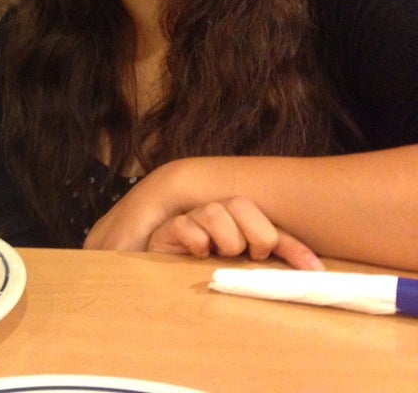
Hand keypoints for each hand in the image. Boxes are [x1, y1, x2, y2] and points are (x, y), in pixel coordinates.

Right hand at [145, 197, 323, 270]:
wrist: (167, 278)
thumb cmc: (209, 269)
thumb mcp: (246, 264)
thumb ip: (276, 258)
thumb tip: (316, 270)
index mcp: (239, 222)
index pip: (270, 224)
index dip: (291, 244)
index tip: (313, 269)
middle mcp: (217, 214)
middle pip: (240, 205)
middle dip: (253, 234)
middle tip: (248, 254)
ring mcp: (192, 218)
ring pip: (214, 212)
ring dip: (224, 239)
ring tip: (218, 255)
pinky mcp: (168, 228)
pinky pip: (184, 225)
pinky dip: (194, 240)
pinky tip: (196, 254)